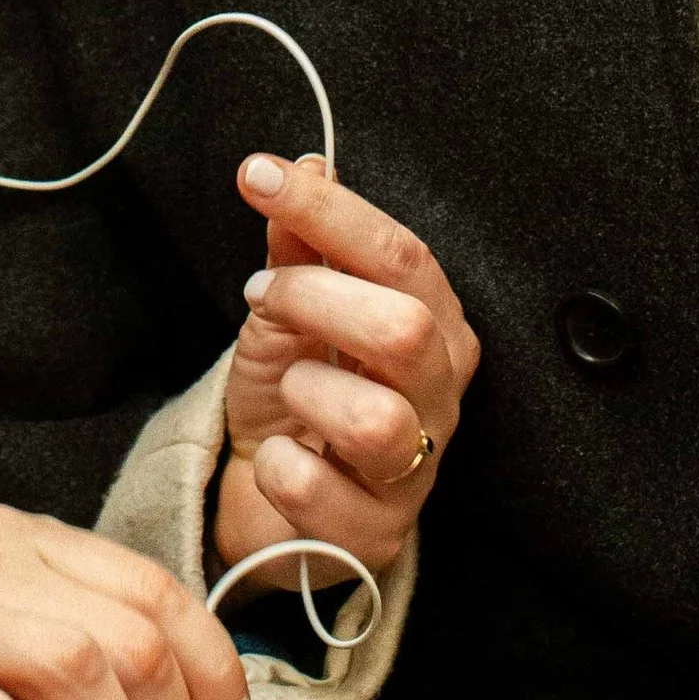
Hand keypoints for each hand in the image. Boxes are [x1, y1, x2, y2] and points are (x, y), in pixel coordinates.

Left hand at [214, 155, 478, 586]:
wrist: (269, 494)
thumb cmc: (294, 393)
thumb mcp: (287, 311)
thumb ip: (299, 248)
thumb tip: (305, 165)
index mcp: (433, 325)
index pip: (403, 256)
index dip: (331, 210)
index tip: (259, 175)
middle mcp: (439, 394)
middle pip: (404, 329)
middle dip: (316, 299)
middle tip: (260, 295)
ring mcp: (415, 468)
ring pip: (374, 421)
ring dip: (305, 389)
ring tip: (285, 387)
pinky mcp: (378, 534)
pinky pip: (323, 495)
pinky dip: (281, 467)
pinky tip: (275, 455)